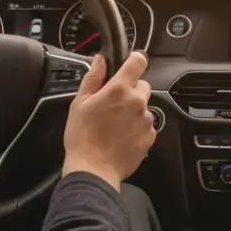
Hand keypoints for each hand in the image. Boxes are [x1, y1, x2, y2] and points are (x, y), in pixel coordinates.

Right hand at [62, 52, 155, 190]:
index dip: (134, 60)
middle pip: (142, 85)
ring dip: (133, 111)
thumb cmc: (82, 138)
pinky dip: (137, 127)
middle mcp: (137, 102)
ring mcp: (146, 120)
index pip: (138, 62)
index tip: (129, 64)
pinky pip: (146, 125)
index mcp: (119, 90)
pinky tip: (121, 136)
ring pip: (144, 107)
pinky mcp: (150, 136)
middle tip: (113, 104)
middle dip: (130, 91)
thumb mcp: (79, 103)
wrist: (94, 170)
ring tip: (115, 125)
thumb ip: (93, 78)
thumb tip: (101, 60)